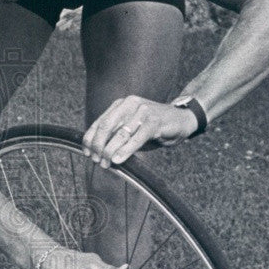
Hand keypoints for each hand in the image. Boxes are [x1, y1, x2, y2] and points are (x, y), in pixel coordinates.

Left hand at [82, 96, 197, 167]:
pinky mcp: (155, 120)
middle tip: (98, 161)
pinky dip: (126, 150)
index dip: (90, 139)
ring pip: (120, 133)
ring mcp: (143, 111)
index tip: (87, 154)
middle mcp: (130, 104)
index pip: (99, 123)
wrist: (182, 119)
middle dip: (99, 146)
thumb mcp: (131, 131)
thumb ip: (116, 137)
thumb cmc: (154, 127)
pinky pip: (137, 137)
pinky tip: (119, 159)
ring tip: (107, 163)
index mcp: (121, 105)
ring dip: (110, 151)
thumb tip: (98, 153)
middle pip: (106, 126)